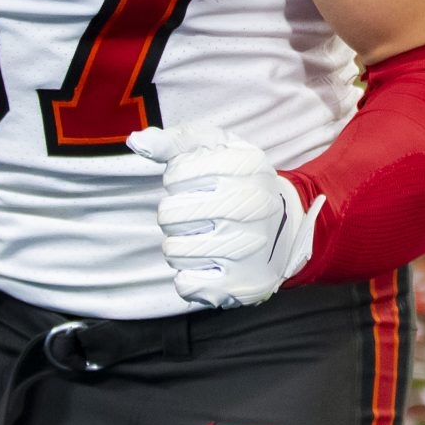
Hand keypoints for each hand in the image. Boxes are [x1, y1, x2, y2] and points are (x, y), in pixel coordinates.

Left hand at [128, 122, 320, 307]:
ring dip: (180, 244)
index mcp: (247, 165)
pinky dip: (189, 274)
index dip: (177, 179)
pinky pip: (185, 283)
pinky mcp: (239, 283)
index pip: (177, 175)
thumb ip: (177, 141)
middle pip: (170, 214)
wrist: (288, 228)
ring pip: (173, 250)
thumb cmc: (240, 182)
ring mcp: (247, 248)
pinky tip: (209, 262)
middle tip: (196, 213)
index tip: (199, 182)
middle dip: (174, 214)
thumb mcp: (218, 149)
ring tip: (203, 236)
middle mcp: (252, 205)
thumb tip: (137, 141)